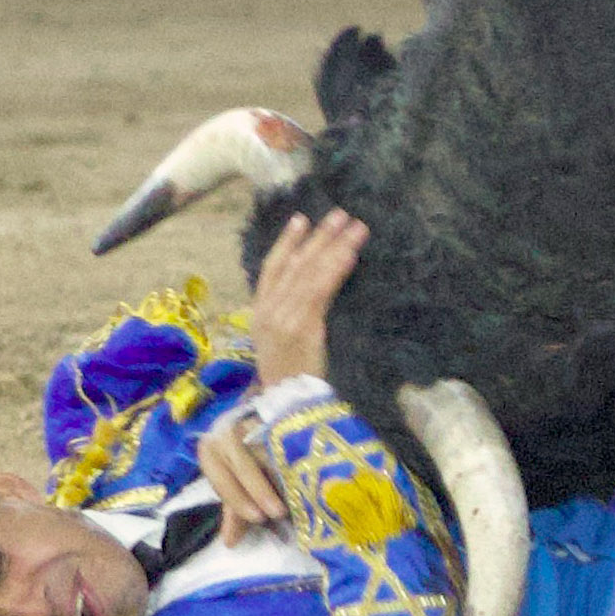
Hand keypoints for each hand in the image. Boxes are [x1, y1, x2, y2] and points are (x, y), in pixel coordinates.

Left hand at [204, 404, 293, 542]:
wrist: (270, 399)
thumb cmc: (247, 447)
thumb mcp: (235, 476)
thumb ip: (234, 508)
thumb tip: (231, 543)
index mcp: (211, 449)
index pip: (221, 479)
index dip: (238, 499)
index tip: (259, 518)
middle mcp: (226, 431)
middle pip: (242, 465)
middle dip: (259, 490)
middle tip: (278, 513)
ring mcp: (251, 419)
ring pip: (265, 452)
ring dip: (279, 476)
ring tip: (295, 496)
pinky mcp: (276, 412)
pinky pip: (284, 438)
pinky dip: (294, 458)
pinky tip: (304, 472)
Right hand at [246, 209, 364, 385]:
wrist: (287, 402)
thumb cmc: (288, 372)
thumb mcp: (278, 337)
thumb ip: (289, 310)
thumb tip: (313, 284)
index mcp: (259, 311)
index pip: (271, 268)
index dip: (286, 242)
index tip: (300, 219)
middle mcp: (268, 310)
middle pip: (295, 264)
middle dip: (319, 237)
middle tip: (339, 214)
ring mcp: (284, 316)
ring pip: (310, 272)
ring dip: (335, 246)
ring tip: (355, 227)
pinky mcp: (302, 326)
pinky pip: (321, 290)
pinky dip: (335, 269)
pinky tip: (350, 254)